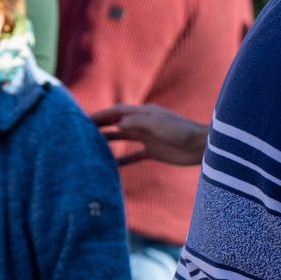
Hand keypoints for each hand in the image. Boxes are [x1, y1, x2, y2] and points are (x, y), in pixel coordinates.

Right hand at [91, 104, 208, 166]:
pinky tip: (108, 167)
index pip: (116, 112)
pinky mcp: (153, 151)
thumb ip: (137, 122)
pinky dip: (121, 160)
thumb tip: (117, 123)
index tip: (82, 119)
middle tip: (78, 134)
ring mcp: (148, 138)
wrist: (202, 146)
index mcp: (144, 113)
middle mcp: (143, 124)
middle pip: (116, 124)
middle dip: (98, 127)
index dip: (100, 115)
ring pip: (122, 138)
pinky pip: (132, 156)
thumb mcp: (158, 124)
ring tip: (88, 149)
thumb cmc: (182, 131)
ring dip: (106, 142)